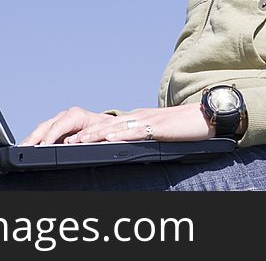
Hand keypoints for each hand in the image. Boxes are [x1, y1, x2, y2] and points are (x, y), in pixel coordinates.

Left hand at [20, 104, 211, 145]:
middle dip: (81, 134)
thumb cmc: (182, 130)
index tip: (63, 141)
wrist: (205, 117)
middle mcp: (136, 118)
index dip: (84, 133)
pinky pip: (134, 131)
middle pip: (102, 125)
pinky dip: (117, 136)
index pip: (104, 126)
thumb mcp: (156, 134)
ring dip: (92, 135)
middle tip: (60, 142)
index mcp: (134, 120)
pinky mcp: (156, 127)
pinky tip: (105, 140)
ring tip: (74, 142)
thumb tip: (122, 148)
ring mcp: (145, 121)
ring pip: (113, 127)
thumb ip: (139, 138)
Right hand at [20, 107, 115, 145]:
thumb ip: (85, 137)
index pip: (58, 125)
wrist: (106, 127)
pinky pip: (42, 133)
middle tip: (23, 148)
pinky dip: (34, 140)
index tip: (42, 146)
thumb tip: (70, 142)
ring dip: (31, 139)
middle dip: (33, 137)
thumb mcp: (99, 134)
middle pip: (45, 126)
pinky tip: (27, 147)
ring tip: (21, 149)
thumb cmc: (104, 130)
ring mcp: (59, 121)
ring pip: (41, 129)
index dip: (49, 136)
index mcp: (76, 115)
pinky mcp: (56, 128)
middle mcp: (65, 116)